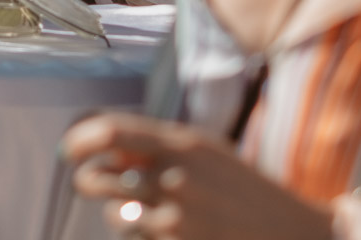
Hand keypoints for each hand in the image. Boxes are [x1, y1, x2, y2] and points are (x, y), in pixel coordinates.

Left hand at [62, 113, 330, 239]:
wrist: (292, 232)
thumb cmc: (244, 190)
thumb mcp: (207, 153)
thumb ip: (161, 146)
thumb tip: (110, 147)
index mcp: (183, 142)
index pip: (111, 131)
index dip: (80, 139)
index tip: (68, 150)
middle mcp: (175, 175)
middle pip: (97, 176)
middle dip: (86, 181)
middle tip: (88, 183)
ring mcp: (176, 216)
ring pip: (114, 215)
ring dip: (118, 215)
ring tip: (139, 213)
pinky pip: (138, 238)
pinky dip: (143, 234)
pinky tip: (166, 231)